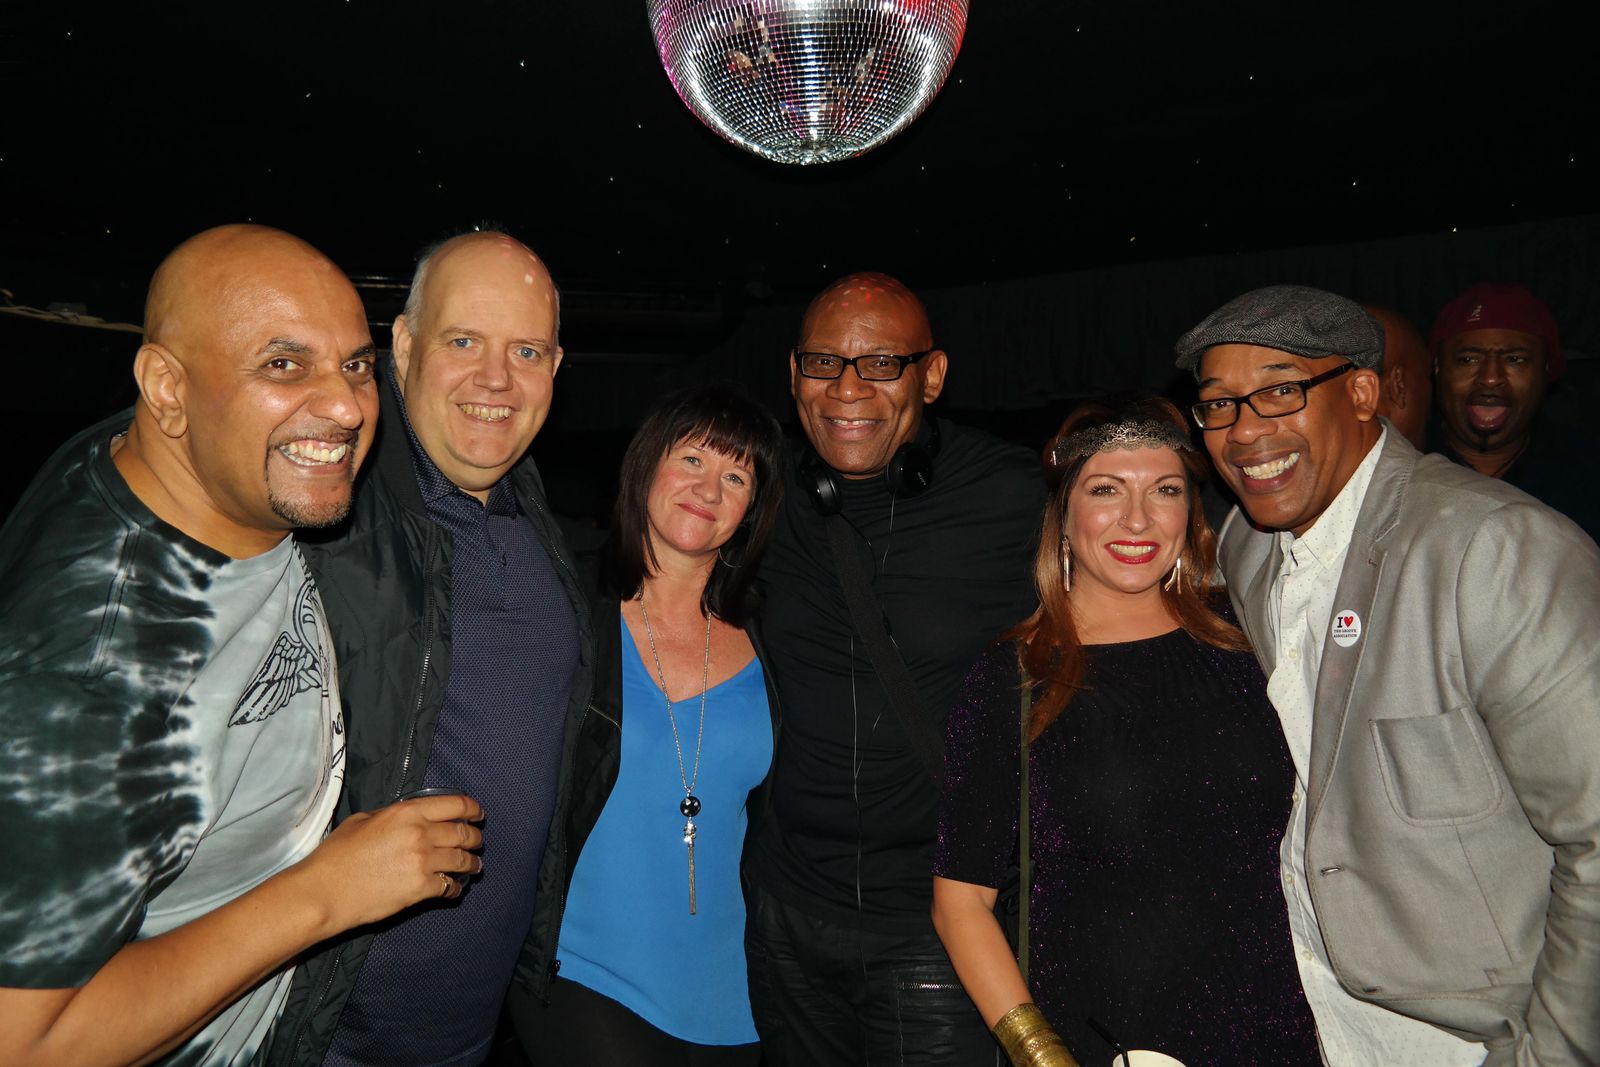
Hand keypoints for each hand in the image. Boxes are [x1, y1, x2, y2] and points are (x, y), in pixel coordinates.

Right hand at [290, 793, 484, 933]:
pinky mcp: (420, 889)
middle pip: (463, 833)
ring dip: (471, 863)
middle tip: (477, 842)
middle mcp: (420, 833)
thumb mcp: (363, 820)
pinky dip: (454, 887)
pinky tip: (453, 888)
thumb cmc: (336, 855)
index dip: (472, 809)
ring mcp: (423, 862)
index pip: (455, 805)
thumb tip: (407, 817)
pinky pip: (449, 886)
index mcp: (407, 812)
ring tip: (474, 866)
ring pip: (462, 860)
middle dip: (475, 838)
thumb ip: (391, 815)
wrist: (324, 892)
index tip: (479, 814)